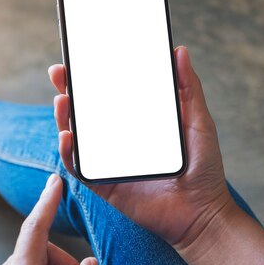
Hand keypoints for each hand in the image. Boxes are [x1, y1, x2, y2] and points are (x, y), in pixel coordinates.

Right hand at [48, 46, 232, 246]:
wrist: (203, 213)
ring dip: (64, 119)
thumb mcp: (198, 121)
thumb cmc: (203, 169)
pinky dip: (69, 153)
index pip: (107, 95)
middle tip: (59, 73)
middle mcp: (117, 141)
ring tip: (63, 101)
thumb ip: (188, 88)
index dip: (90, 77)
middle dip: (67, 92)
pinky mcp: (104, 185)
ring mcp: (109, 163)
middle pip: (84, 114)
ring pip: (76, 138)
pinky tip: (68, 137)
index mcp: (136, 123)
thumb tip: (180, 51)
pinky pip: (80, 169)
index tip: (79, 58)